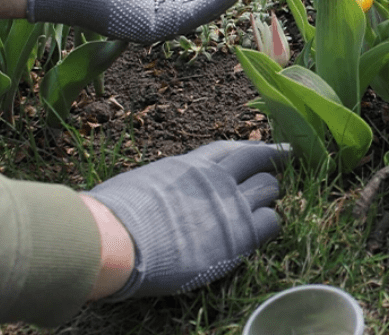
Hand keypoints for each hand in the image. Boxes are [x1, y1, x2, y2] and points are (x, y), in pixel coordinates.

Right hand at [85, 141, 289, 299]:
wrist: (115, 239)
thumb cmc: (112, 215)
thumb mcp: (139, 184)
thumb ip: (159, 185)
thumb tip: (150, 193)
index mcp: (190, 165)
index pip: (229, 149)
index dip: (248, 148)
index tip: (262, 148)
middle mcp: (215, 179)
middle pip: (257, 161)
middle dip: (266, 167)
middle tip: (275, 173)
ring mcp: (230, 205)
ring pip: (270, 188)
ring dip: (268, 195)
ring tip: (265, 203)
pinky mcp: (240, 234)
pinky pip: (272, 222)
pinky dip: (270, 224)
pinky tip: (261, 230)